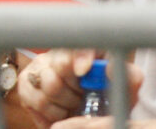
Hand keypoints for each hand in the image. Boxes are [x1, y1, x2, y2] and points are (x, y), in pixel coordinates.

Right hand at [18, 50, 141, 128]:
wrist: (94, 110)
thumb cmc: (110, 95)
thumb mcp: (126, 87)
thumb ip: (129, 76)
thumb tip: (110, 68)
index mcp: (83, 46)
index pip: (74, 44)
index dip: (78, 56)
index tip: (83, 72)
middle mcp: (55, 52)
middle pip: (59, 68)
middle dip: (75, 91)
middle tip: (84, 97)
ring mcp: (38, 66)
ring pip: (48, 86)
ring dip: (65, 104)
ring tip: (74, 105)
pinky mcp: (25, 84)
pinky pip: (35, 100)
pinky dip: (51, 112)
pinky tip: (61, 110)